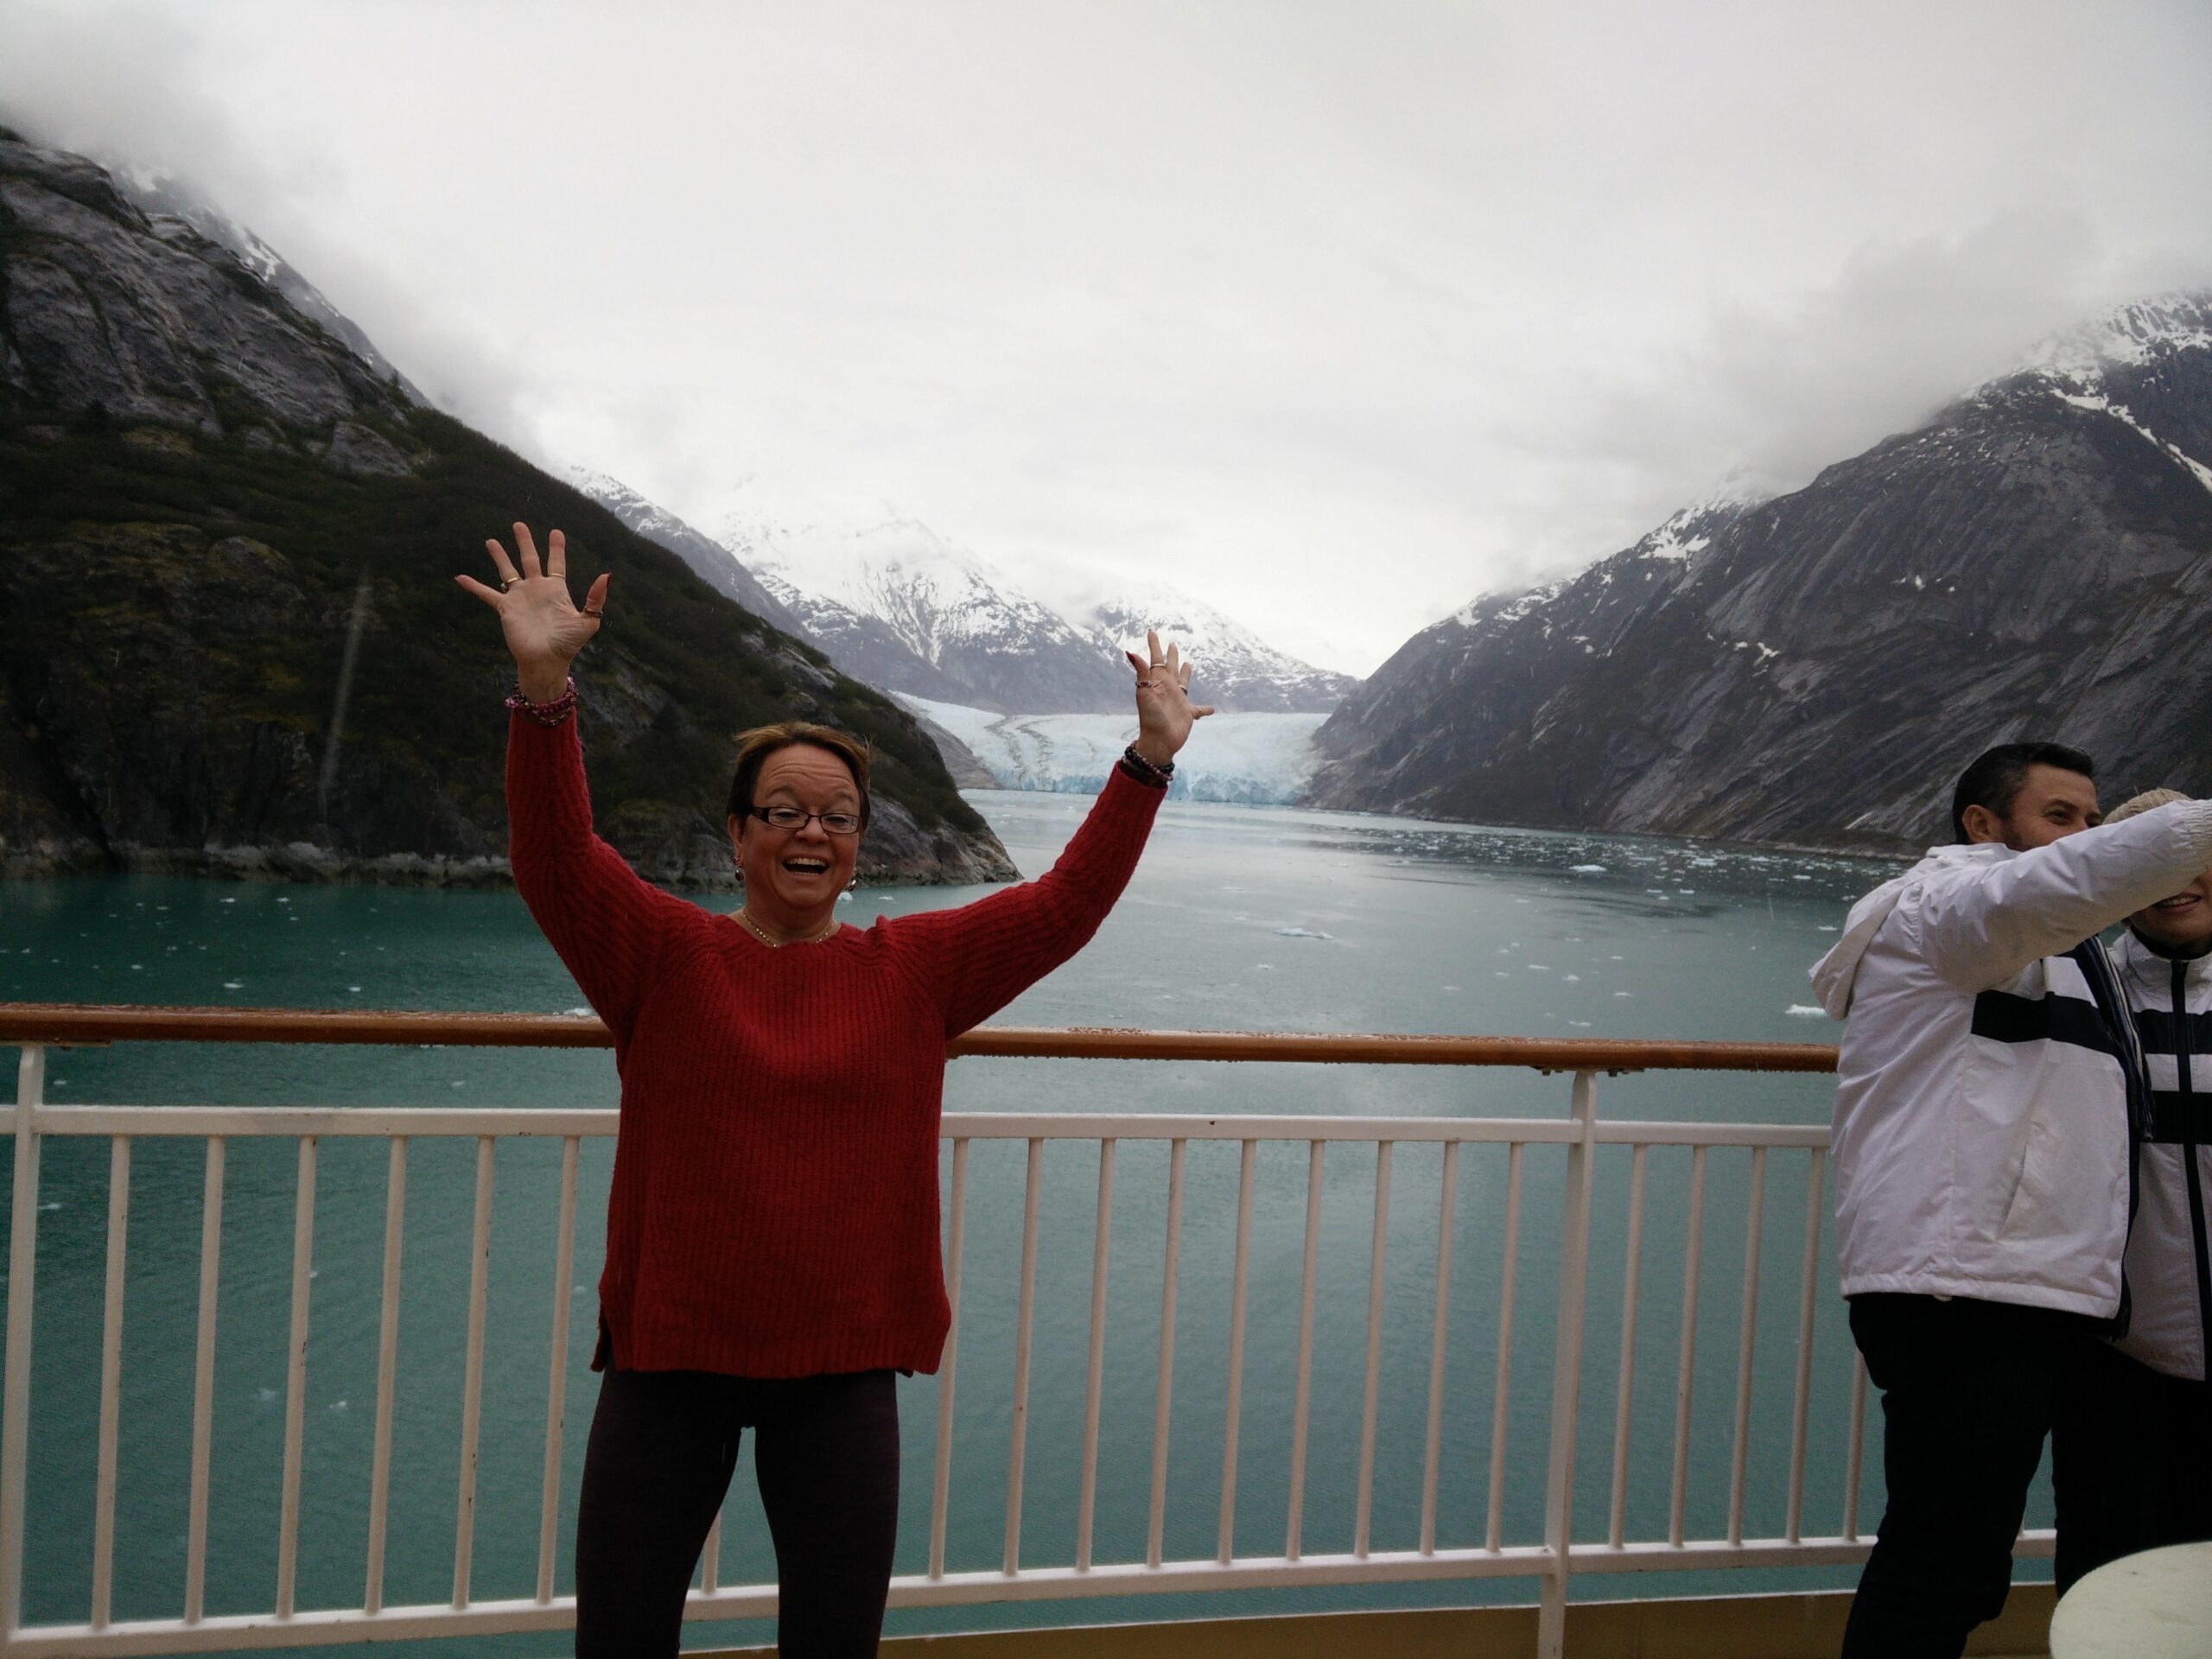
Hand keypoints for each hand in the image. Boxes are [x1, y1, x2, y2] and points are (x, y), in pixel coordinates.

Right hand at [455, 523, 608, 700]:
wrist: (546, 661)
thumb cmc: (568, 644)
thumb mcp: (587, 621)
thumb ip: (595, 599)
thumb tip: (606, 575)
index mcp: (556, 590)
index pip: (556, 563)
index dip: (556, 548)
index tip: (556, 532)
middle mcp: (536, 590)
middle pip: (529, 559)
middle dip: (525, 542)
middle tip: (518, 524)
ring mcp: (520, 598)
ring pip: (507, 570)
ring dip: (499, 556)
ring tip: (491, 541)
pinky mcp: (505, 608)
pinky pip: (487, 594)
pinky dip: (474, 586)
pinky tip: (460, 577)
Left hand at [1124, 627, 1214, 764]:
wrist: (1159, 741)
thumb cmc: (1150, 717)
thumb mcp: (1145, 692)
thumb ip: (1141, 671)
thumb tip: (1130, 651)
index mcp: (1158, 681)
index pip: (1156, 659)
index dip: (1154, 645)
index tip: (1151, 632)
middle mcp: (1168, 688)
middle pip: (1171, 667)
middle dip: (1171, 655)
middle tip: (1172, 644)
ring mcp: (1178, 701)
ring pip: (1184, 683)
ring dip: (1186, 674)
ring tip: (1188, 664)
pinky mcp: (1188, 713)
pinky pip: (1199, 710)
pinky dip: (1205, 709)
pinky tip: (1211, 709)